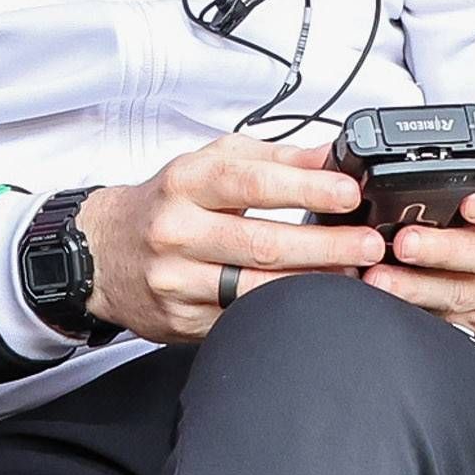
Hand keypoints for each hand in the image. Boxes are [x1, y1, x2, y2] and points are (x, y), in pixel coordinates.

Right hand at [79, 136, 386, 342]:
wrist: (103, 251)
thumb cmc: (167, 203)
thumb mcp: (211, 165)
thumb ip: (274, 159)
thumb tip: (334, 154)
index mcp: (186, 183)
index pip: (251, 182)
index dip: (305, 188)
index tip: (349, 193)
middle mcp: (177, 231)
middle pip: (261, 242)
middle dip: (325, 244)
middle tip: (370, 242)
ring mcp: (177, 280)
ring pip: (256, 288)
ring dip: (314, 282)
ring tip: (357, 274)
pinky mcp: (182, 320)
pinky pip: (243, 319)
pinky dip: (285, 311)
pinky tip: (317, 303)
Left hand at [365, 166, 474, 336]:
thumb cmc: (466, 210)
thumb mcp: (468, 182)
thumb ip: (448, 177)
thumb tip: (394, 168)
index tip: (470, 204)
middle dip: (445, 248)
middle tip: (406, 242)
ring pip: (465, 292)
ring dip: (417, 285)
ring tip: (381, 276)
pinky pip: (447, 318)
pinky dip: (411, 307)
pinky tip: (387, 298)